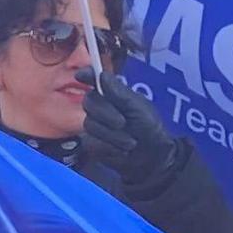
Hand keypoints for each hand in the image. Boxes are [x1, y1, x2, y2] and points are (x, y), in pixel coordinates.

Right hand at [78, 78, 183, 198]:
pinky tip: (121, 150)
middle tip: (123, 122)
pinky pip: (92, 143)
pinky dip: (110, 148)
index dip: (86, 76)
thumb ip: (119, 92)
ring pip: (90, 125)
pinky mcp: (92, 144)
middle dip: (106, 113)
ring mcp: (94, 125)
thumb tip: (102, 75)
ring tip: (130, 142)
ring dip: (113, 135)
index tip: (80, 75)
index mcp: (112, 94)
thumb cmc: (149, 128)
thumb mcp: (138, 107)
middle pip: (89, 102)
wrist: (152, 157)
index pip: (94, 80)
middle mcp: (100, 107)